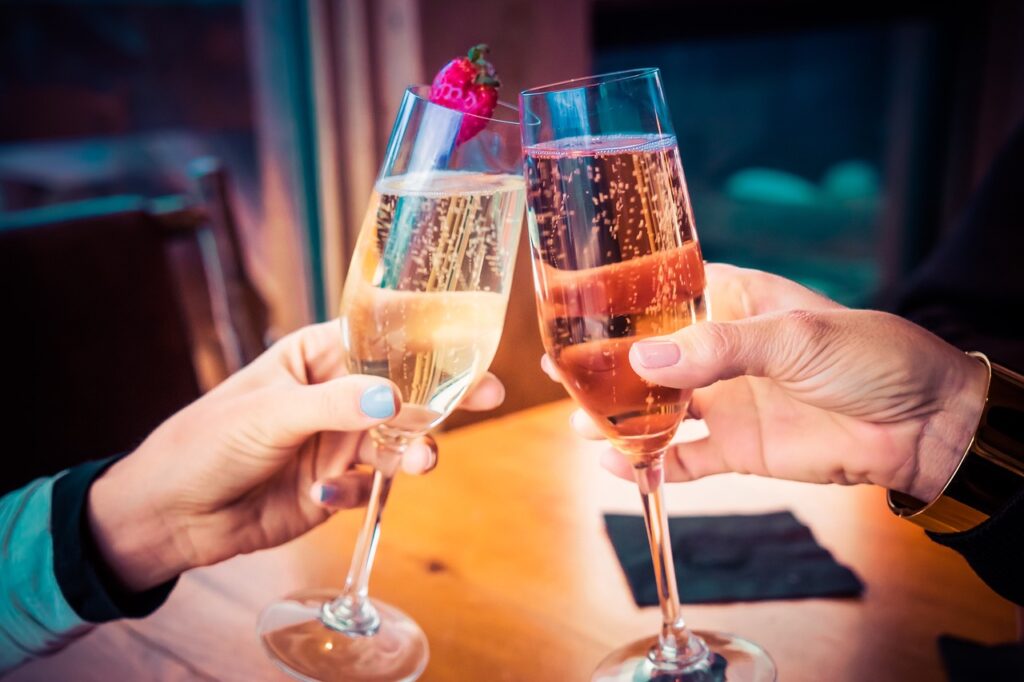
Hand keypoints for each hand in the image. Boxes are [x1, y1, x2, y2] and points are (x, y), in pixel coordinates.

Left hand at [88, 321, 504, 591]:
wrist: (169, 517)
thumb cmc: (204, 443)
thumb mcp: (268, 414)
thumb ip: (333, 405)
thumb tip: (393, 398)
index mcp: (312, 357)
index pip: (378, 339)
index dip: (423, 341)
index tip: (466, 345)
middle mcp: (333, 395)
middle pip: (402, 389)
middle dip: (442, 394)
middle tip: (487, 394)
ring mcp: (336, 441)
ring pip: (395, 439)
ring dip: (412, 449)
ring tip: (421, 462)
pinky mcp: (334, 486)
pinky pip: (368, 485)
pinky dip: (354, 492)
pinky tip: (322, 496)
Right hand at [549, 264, 987, 500]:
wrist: (924, 426)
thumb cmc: (871, 357)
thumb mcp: (795, 337)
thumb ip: (719, 347)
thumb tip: (644, 360)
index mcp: (733, 301)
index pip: (664, 291)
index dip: (619, 297)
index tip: (572, 303)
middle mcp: (719, 349)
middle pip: (648, 354)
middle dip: (605, 361)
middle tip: (557, 367)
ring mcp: (725, 400)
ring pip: (656, 407)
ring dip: (618, 414)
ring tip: (578, 419)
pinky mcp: (736, 448)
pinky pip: (682, 458)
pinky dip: (649, 465)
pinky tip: (616, 465)